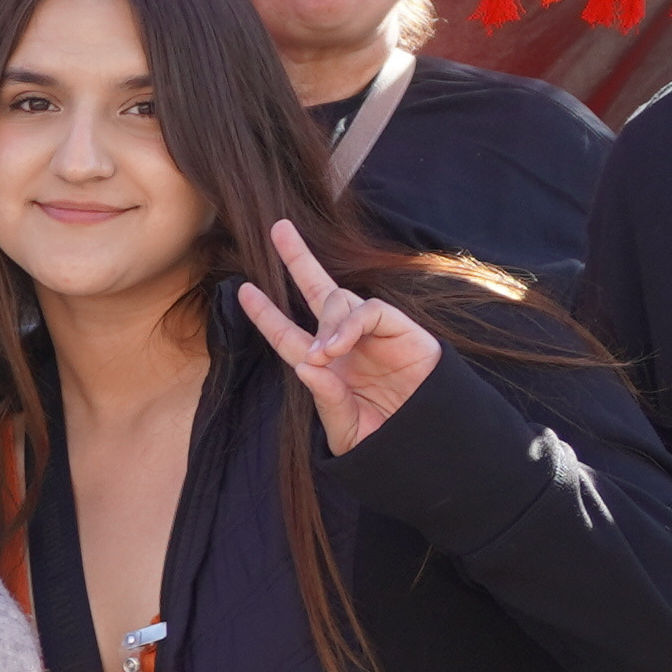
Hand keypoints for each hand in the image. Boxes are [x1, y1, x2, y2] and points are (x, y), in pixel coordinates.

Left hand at [234, 221, 440, 452]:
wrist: (427, 443)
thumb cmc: (384, 442)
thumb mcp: (347, 428)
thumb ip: (327, 398)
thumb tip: (306, 365)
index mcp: (326, 366)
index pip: (289, 334)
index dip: (266, 314)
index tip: (243, 291)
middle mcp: (346, 342)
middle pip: (317, 290)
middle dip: (297, 259)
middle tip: (278, 228)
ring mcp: (373, 333)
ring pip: (339, 300)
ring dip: (325, 322)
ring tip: (325, 354)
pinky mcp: (400, 329)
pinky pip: (368, 309)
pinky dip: (349, 323)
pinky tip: (337, 347)